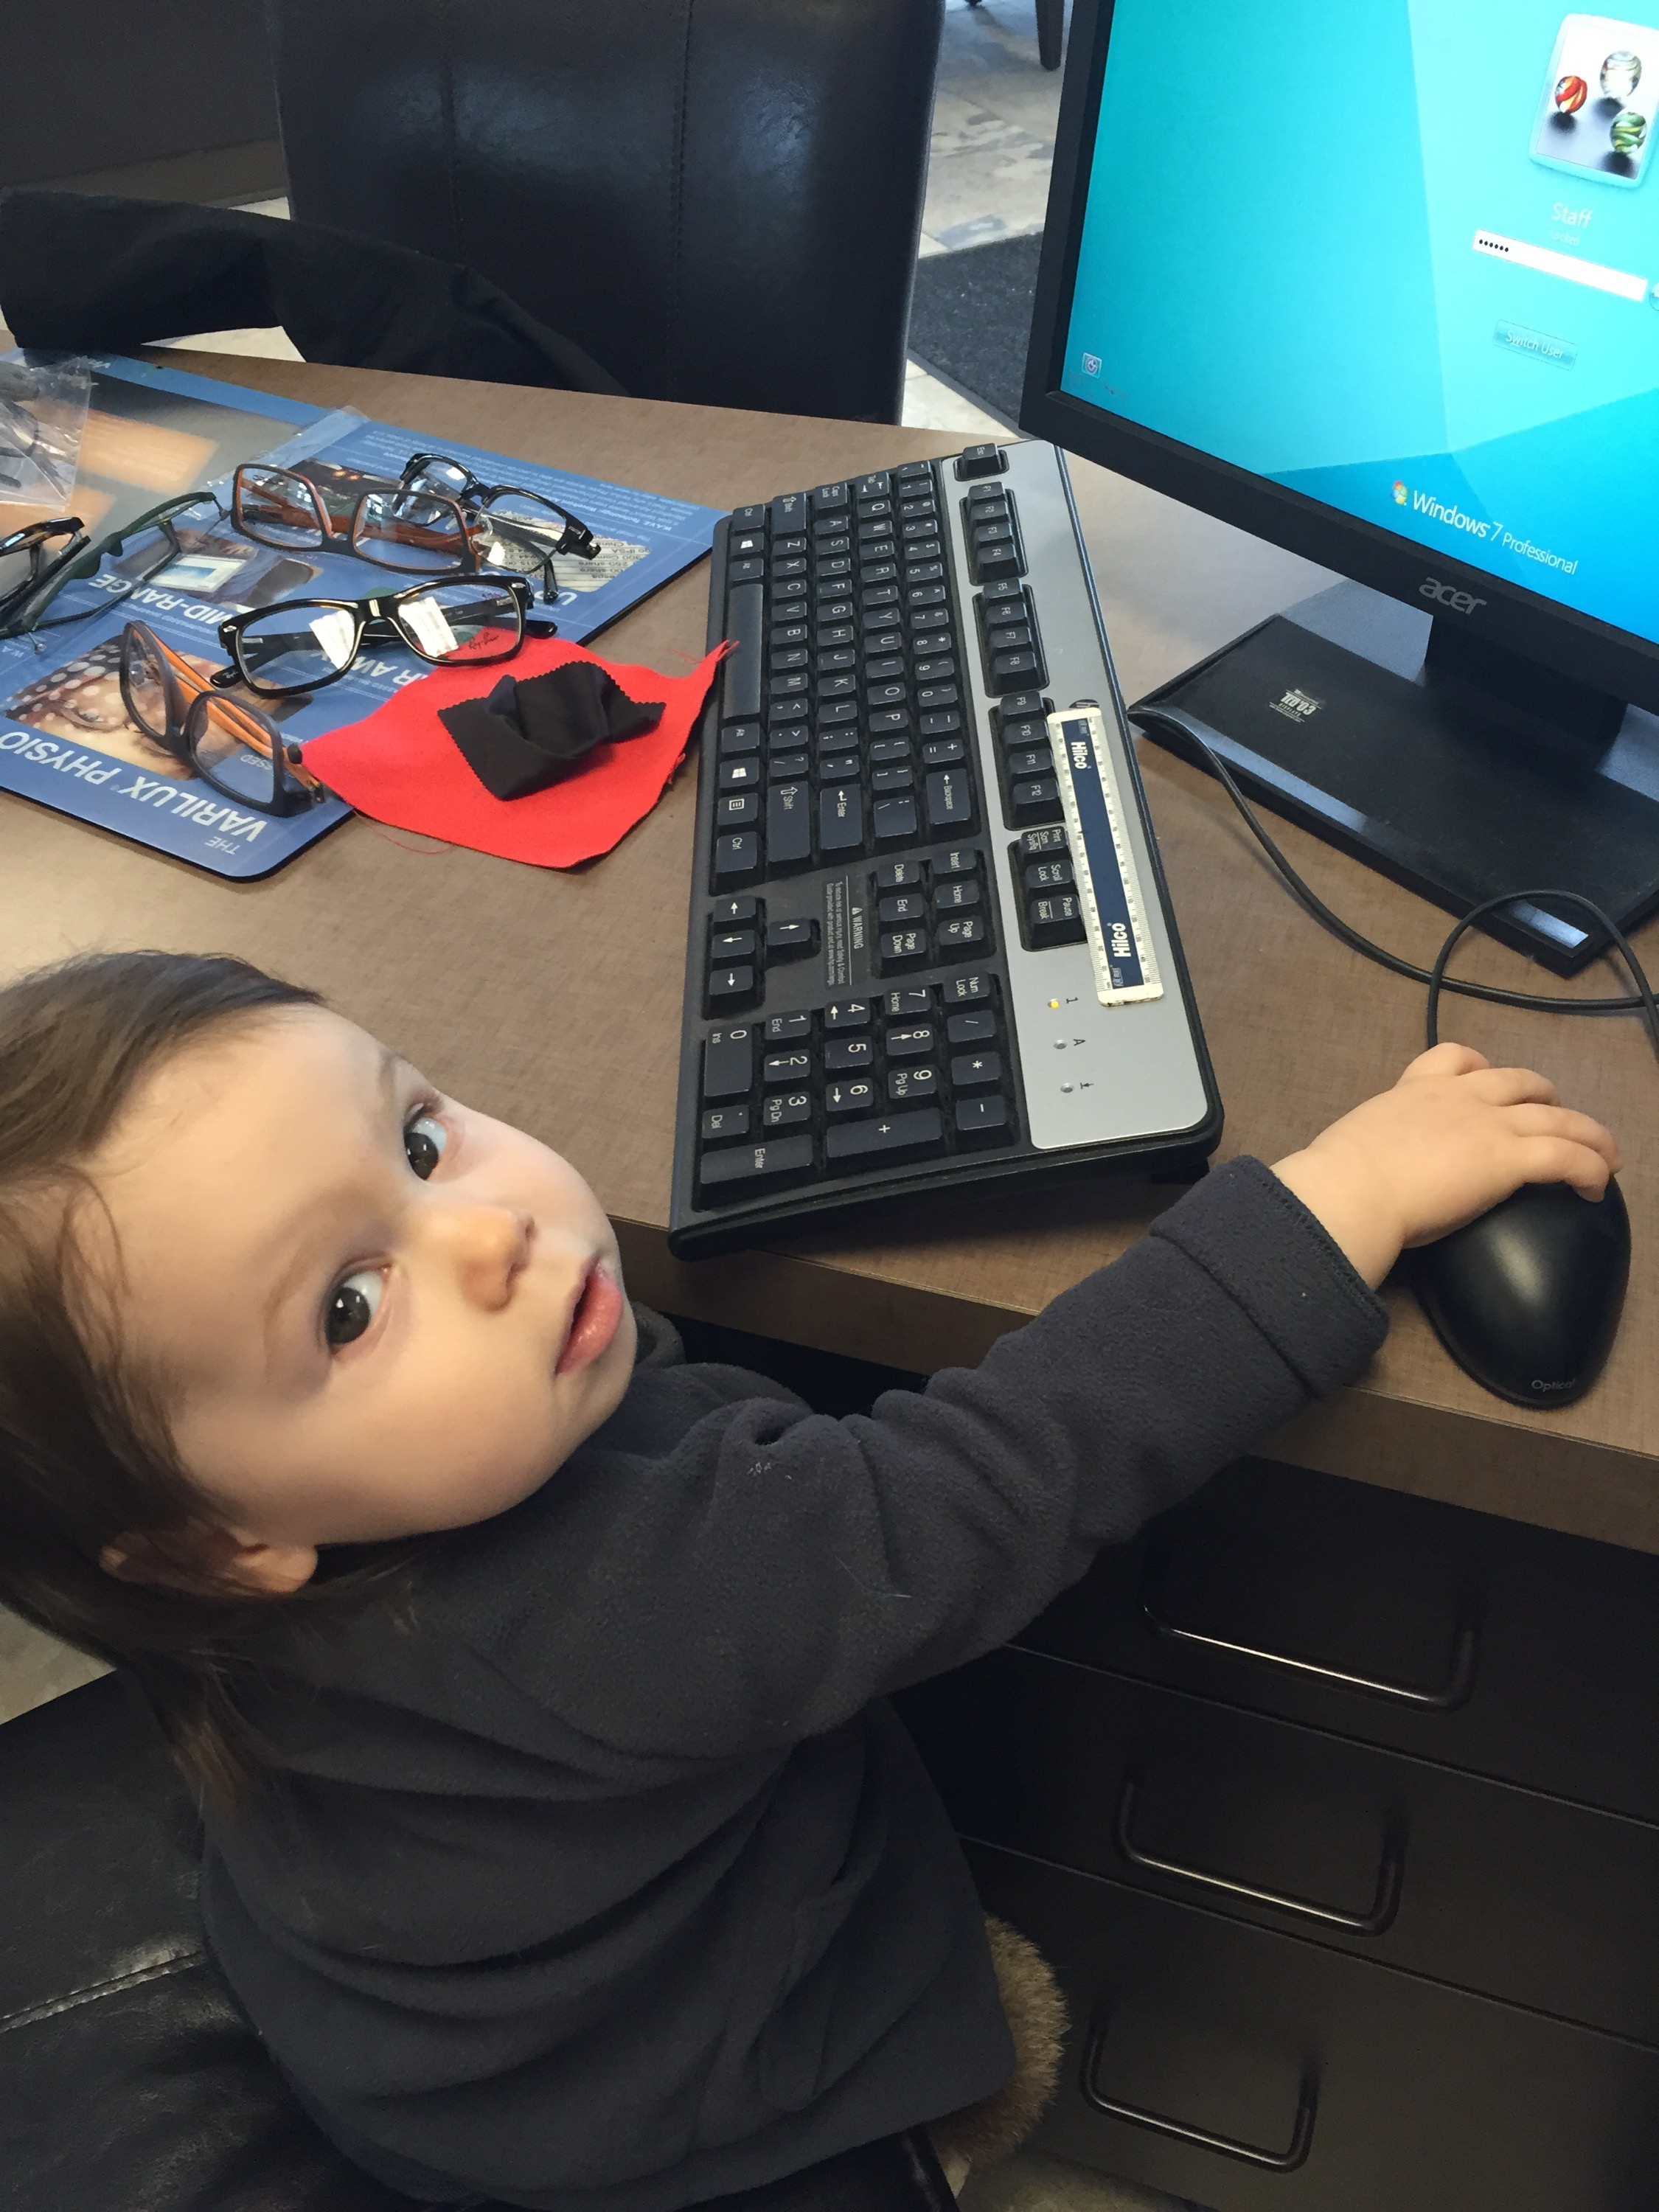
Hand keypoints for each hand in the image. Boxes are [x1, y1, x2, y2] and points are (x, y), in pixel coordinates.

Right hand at [1271, 1043, 1621, 1287]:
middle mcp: (1457, 1097)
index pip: (1455, 1058)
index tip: (1489, 1081)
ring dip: (1588, 1134)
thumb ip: (1373, 1149)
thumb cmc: (1338, 1179)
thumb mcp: (1355, 1146)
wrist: (1349, 1190)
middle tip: (1560, 1117)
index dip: (1482, 1068)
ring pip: (1556, 1116)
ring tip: (1605, 1154)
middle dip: (1547, 1097)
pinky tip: (1597, 1185)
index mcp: (1414, 1092)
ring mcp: (1487, 1124)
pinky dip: (1590, 1167)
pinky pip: (1567, 1156)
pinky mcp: (1509, 1158)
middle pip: (1520, 1082)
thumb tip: (1360, 1175)